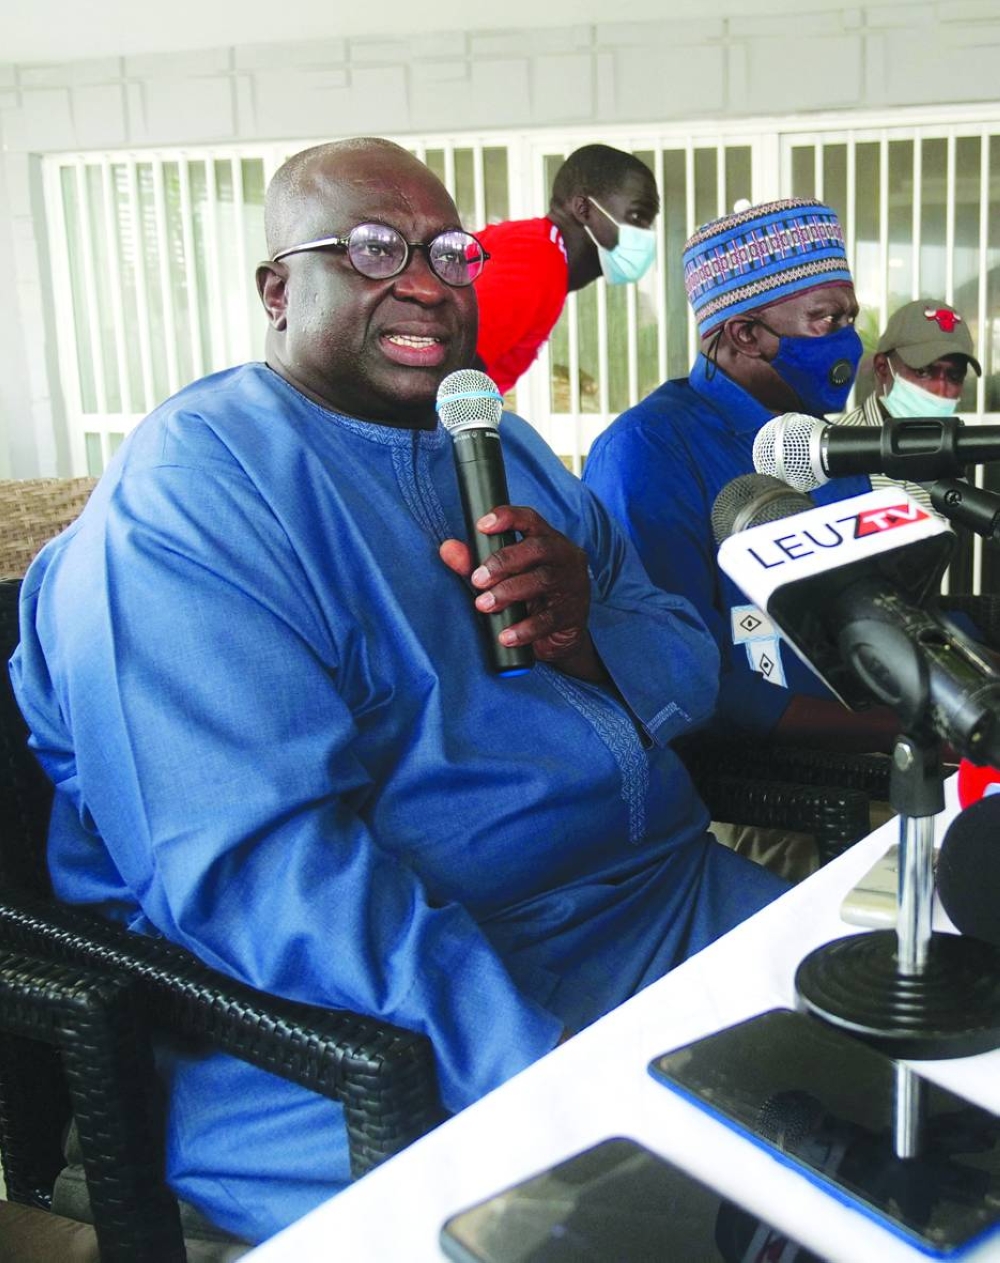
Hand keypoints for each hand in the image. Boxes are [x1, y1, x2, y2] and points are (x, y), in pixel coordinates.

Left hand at [439, 506, 604, 680]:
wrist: (560, 637)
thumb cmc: (529, 597)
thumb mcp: (503, 578)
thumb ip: (474, 562)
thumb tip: (447, 549)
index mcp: (547, 540)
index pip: (531, 519)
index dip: (508, 518)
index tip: (482, 525)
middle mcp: (564, 557)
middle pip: (538, 548)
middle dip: (504, 561)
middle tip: (477, 579)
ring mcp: (572, 585)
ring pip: (543, 580)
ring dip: (509, 592)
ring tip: (484, 605)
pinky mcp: (573, 614)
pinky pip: (549, 619)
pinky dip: (524, 628)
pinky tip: (505, 636)